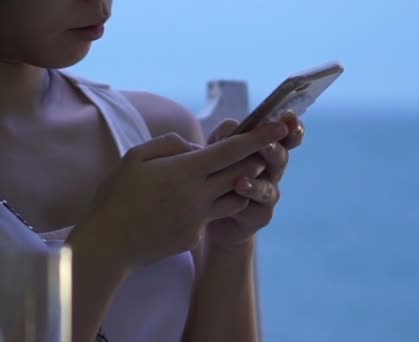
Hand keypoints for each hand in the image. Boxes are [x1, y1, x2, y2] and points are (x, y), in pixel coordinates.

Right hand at [68, 122, 289, 268]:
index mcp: (185, 171)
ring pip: (236, 197)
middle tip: (263, 150)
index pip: (231, 150)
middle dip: (256, 159)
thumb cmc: (117, 195)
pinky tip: (187, 208)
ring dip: (238, 184)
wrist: (107, 244)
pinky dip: (211, 206)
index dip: (259, 136)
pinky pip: (214, 216)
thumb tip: (196, 148)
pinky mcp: (196, 237)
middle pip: (241, 172)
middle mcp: (199, 194)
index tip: (280, 125)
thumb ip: (171, 144)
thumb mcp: (136, 157)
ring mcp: (200, 218)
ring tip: (228, 177)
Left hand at [203, 114, 304, 247]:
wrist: (210, 216)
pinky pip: (258, 207)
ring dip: (256, 182)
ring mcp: (268, 194)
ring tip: (241, 180)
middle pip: (279, 157)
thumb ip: (222, 138)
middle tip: (265, 144)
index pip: (285, 135)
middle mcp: (271, 170)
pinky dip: (247, 199)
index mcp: (265, 150)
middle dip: (273, 150)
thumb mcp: (214, 152)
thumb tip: (228, 128)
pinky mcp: (261, 215)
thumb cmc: (215, 176)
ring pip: (268, 186)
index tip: (290, 117)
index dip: (292, 127)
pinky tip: (237, 191)